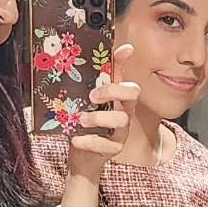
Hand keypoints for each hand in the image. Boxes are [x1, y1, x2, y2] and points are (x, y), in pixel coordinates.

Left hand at [65, 42, 139, 183]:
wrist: (81, 157)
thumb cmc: (84, 126)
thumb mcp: (84, 102)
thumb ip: (88, 83)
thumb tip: (89, 55)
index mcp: (118, 99)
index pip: (124, 72)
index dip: (126, 63)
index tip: (125, 49)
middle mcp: (124, 112)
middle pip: (132, 94)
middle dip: (113, 90)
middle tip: (92, 96)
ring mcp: (121, 131)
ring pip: (121, 119)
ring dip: (98, 117)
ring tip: (80, 119)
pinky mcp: (113, 149)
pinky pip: (106, 144)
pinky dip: (89, 141)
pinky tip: (75, 139)